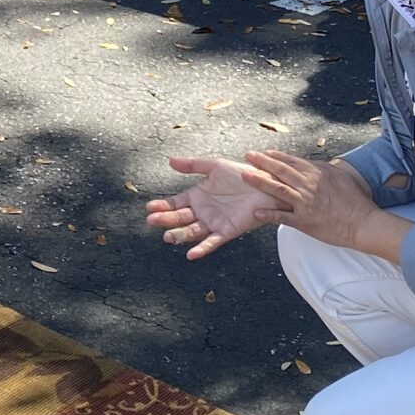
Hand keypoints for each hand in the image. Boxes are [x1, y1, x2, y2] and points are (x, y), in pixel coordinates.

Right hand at [143, 157, 283, 260]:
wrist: (265, 185)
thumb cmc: (241, 174)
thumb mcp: (214, 166)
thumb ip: (193, 165)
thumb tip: (170, 161)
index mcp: (197, 196)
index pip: (174, 203)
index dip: (162, 206)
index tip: (149, 208)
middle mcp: (202, 211)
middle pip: (180, 218)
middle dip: (165, 220)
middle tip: (152, 221)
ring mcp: (213, 223)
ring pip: (192, 231)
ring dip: (179, 235)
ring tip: (168, 236)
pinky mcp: (227, 231)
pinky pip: (212, 241)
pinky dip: (202, 248)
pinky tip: (191, 254)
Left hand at [234, 151, 381, 250]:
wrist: (363, 223)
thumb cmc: (356, 200)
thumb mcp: (341, 177)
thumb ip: (324, 169)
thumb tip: (313, 165)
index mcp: (317, 174)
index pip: (292, 161)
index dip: (275, 156)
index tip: (263, 152)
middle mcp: (309, 186)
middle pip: (281, 171)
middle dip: (262, 162)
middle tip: (247, 156)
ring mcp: (305, 204)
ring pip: (278, 190)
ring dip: (260, 182)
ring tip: (245, 176)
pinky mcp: (304, 221)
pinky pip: (282, 217)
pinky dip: (268, 215)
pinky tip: (255, 213)